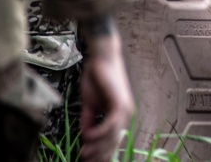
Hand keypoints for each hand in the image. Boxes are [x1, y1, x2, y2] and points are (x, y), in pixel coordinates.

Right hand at [79, 28, 133, 161]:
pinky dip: (99, 132)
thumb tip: (86, 135)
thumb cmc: (97, 78)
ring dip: (97, 146)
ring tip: (83, 151)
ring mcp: (125, 109)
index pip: (112, 140)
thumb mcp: (90, 104)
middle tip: (84, 160)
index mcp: (119, 116)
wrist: (101, 58)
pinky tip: (88, 136)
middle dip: (98, 154)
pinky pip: (111, 124)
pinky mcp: (121, 103)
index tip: (86, 159)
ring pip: (113, 136)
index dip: (101, 153)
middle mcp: (126, 114)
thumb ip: (89, 120)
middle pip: (113, 142)